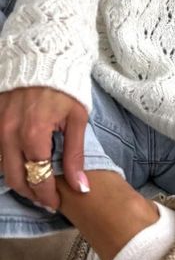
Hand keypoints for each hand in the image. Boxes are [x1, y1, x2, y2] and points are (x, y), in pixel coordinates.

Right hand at [0, 87, 88, 211]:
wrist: (43, 56)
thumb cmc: (65, 87)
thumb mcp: (77, 118)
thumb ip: (75, 154)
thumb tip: (81, 187)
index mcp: (33, 133)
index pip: (38, 177)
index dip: (47, 195)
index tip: (56, 203)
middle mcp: (9, 133)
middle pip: (15, 178)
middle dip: (31, 194)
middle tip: (45, 199)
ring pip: (1, 166)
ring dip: (17, 179)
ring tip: (34, 184)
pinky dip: (6, 162)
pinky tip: (21, 163)